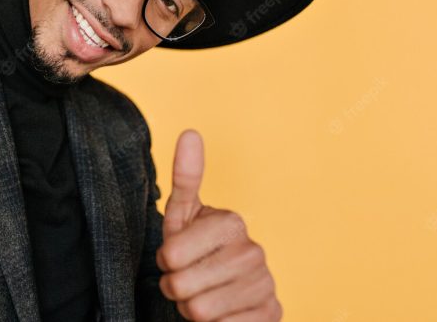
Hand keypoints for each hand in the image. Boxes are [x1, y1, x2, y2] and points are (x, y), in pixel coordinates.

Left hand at [155, 129, 281, 320]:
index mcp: (231, 222)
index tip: (177, 255)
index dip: (164, 261)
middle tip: (187, 277)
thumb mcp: (183, 213)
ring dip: (190, 308)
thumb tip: (190, 132)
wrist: (228, 288)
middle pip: (181, 285)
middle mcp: (254, 251)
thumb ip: (185, 175)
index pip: (169, 255)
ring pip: (198, 312)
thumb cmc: (197, 248)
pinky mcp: (272, 314)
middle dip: (175, 287)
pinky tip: (222, 311)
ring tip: (202, 293)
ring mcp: (266, 284)